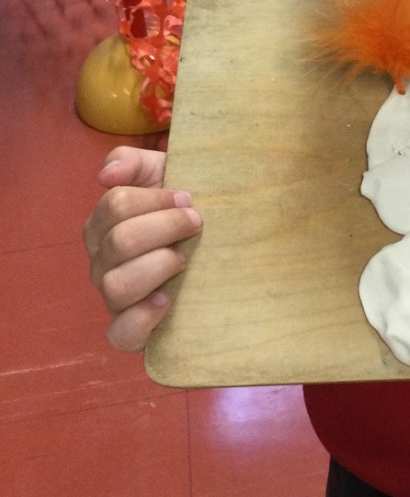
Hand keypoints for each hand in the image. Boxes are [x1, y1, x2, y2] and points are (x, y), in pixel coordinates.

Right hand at [84, 146, 201, 351]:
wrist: (221, 246)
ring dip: (157, 267)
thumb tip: (106, 174)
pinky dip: (142, 319)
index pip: (115, 205)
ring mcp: (115, 298)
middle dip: (166, 227)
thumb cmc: (189, 209)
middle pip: (119, 241)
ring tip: (184, 261)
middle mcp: (103, 262)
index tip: (190, 198)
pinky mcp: (132, 331)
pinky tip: (168, 301)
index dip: (156, 199)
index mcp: (105, 224)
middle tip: (197, 224)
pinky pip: (121, 334)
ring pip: (116, 285)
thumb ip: (133, 162)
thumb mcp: (165, 174)